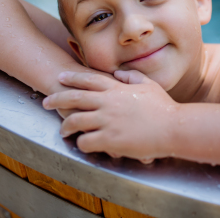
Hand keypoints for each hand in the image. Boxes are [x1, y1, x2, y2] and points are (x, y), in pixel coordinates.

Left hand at [42, 70, 178, 163]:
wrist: (174, 127)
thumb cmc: (164, 107)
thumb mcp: (149, 85)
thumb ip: (132, 77)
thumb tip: (118, 73)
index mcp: (117, 89)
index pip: (89, 80)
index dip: (73, 78)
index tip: (60, 77)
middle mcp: (108, 102)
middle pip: (74, 98)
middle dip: (57, 99)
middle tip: (45, 101)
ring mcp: (107, 121)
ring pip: (75, 121)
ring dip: (66, 125)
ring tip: (63, 130)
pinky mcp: (109, 139)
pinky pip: (85, 141)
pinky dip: (81, 143)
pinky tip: (82, 144)